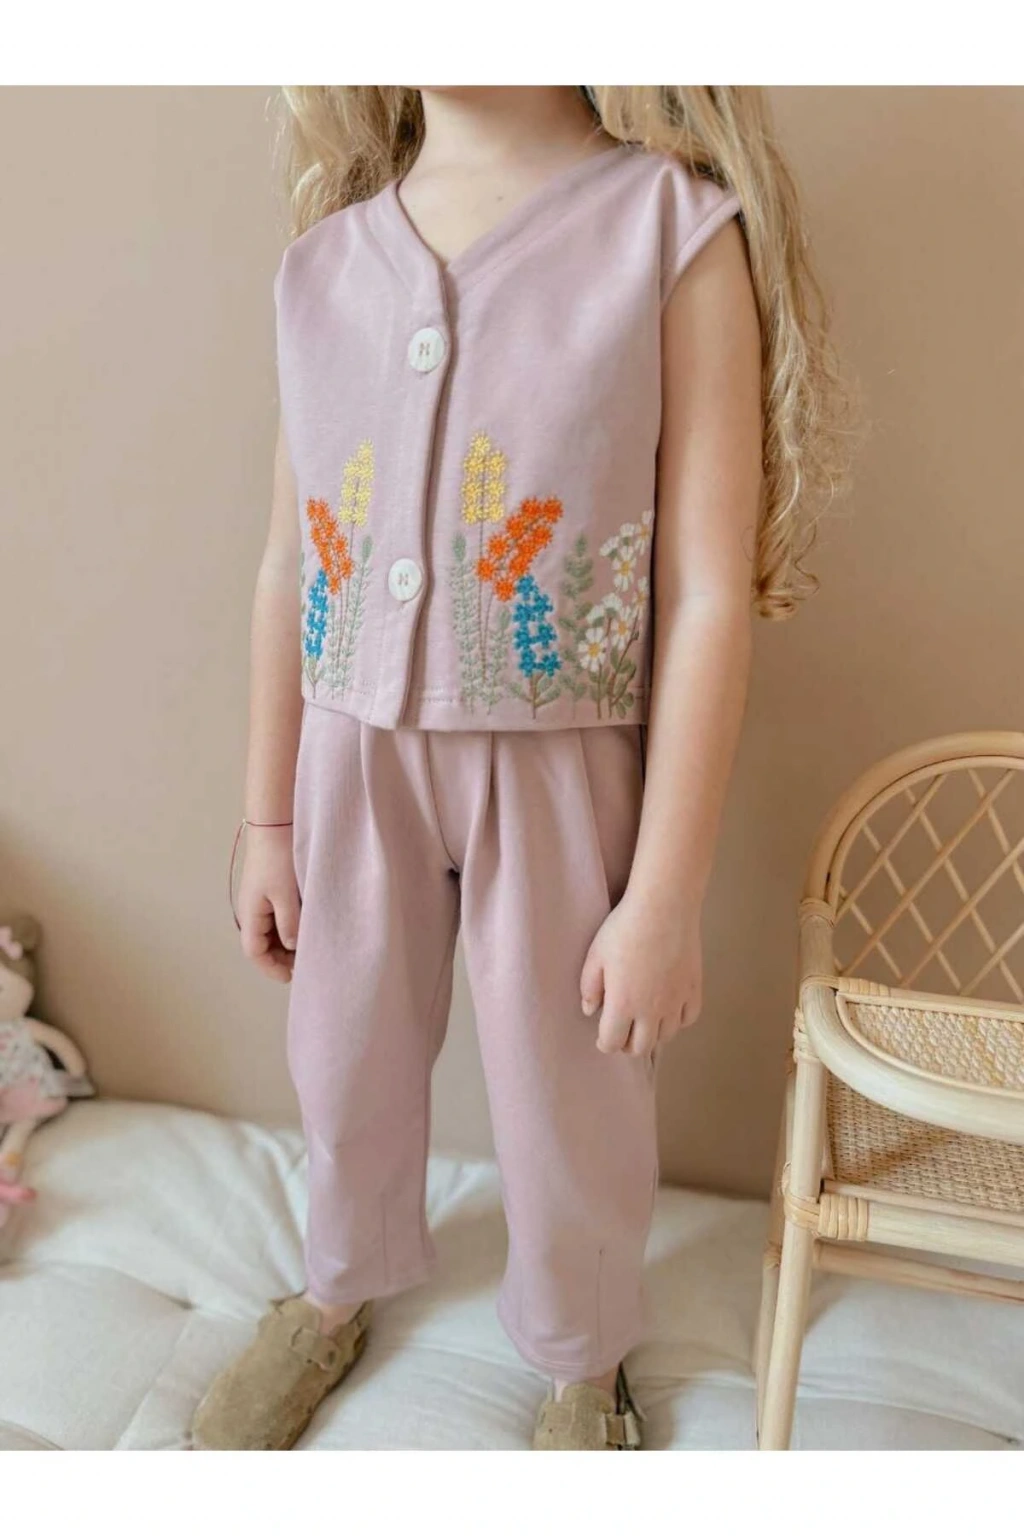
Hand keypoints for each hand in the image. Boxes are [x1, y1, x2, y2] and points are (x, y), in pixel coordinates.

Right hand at [237, 825, 300, 982]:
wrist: (275, 823)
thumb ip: (290, 924)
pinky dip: (289, 927)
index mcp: (250, 913)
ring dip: (286, 943)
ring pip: (271, 932)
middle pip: (262, 945)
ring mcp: (260, 900)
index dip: (272, 967)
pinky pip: (277, 918)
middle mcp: (252, 910)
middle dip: (281, 957)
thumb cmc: (279, 858)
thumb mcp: (287, 895)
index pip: (254, 952)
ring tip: (309, 945)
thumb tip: (292, 948)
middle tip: (306, 962)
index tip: (292, 976)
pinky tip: (306, 926)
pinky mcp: (270, 890)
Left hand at [579, 889, 702, 1056]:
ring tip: (644, 1021)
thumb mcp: (595, 956)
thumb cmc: (623, 929)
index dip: (604, 1043)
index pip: (612, 1043)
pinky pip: (689, 1018)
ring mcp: (676, 1002)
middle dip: (628, 1045)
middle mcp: (651, 1011)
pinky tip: (670, 1010)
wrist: (663, 907)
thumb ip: (590, 987)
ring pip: (666, 1036)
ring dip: (652, 1034)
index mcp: (623, 1005)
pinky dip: (678, 1021)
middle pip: (641, 1048)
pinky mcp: (693, 988)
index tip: (602, 1036)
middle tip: (622, 1031)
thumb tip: (590, 1010)